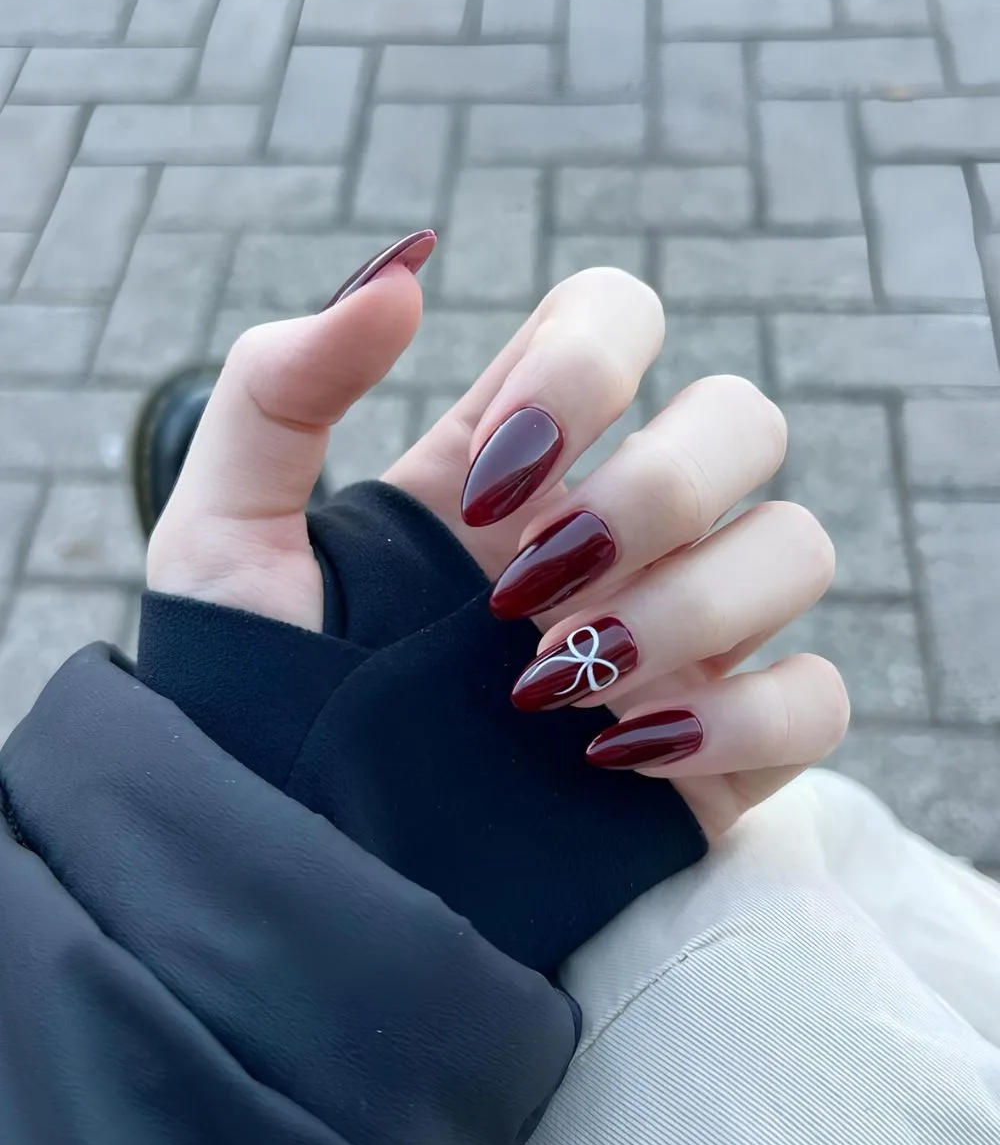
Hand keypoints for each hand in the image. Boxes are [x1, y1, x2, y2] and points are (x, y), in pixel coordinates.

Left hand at [149, 248, 848, 838]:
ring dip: (688, 609)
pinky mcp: (718, 754)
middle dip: (655, 490)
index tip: (489, 479)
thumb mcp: (224, 534)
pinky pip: (819, 700)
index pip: (621, 315)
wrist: (290, 872)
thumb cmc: (251, 701)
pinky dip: (741, 719)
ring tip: (555, 688)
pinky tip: (615, 757)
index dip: (585, 362)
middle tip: (529, 592)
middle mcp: (616, 532)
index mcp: (515, 460)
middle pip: (745, 415)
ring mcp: (679, 637)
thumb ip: (280, 386)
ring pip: (798, 546)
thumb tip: (404, 272)